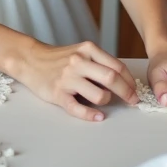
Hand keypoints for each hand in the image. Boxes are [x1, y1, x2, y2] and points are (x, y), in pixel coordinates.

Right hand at [12, 40, 137, 121]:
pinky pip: (78, 108)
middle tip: (132, 101)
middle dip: (126, 93)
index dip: (130, 81)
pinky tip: (99, 116)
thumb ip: (100, 62)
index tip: (135, 90)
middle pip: (112, 79)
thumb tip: (123, 80)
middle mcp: (79, 62)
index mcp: (88, 50)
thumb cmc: (60, 58)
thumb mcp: (81, 52)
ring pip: (98, 95)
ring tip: (105, 102)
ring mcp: (68, 78)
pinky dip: (91, 115)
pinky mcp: (58, 94)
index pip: (117, 67)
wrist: (31, 60)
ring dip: (107, 101)